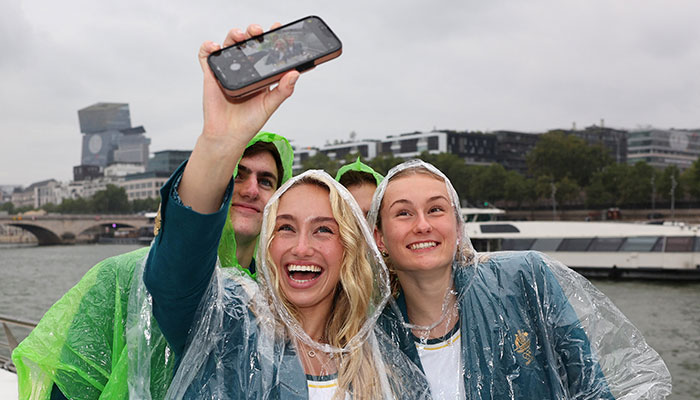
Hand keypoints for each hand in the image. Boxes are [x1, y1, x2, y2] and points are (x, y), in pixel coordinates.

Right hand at [199, 23, 299, 145]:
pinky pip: (206, 56)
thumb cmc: (249, 122)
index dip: (272, 38)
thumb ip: (283, 90)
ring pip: (229, 45)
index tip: (279, 29)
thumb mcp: (270, 105)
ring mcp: (228, 70)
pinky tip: (216, 47)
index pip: (266, 50)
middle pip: (248, 43)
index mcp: (260, 74)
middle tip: (259, 32)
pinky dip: (208, 47)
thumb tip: (295, 73)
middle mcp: (244, 69)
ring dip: (234, 35)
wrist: (228, 136)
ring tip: (241, 36)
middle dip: (253, 32)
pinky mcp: (212, 75)